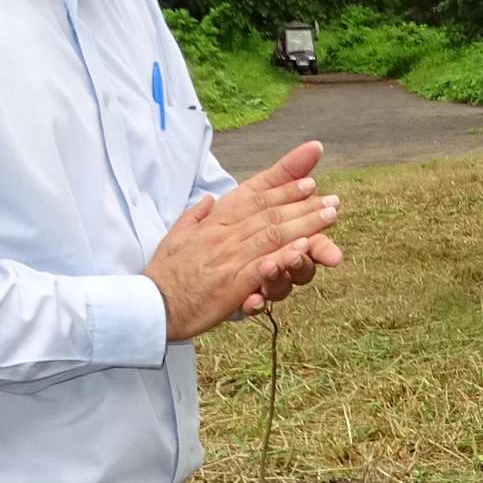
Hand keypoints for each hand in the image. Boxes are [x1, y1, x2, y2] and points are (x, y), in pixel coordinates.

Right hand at [144, 146, 342, 341]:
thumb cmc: (165, 273)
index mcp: (214, 222)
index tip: (308, 177)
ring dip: (305, 222)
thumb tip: (209, 200)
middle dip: (303, 202)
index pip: (252, 195)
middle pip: (269, 212)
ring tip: (330, 214)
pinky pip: (263, 265)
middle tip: (331, 198)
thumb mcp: (176, 236)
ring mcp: (229, 257)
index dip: (282, 184)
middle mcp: (224, 233)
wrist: (150, 305)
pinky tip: (305, 248)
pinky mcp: (232, 283)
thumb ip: (195, 216)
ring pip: (272, 233)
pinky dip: (284, 254)